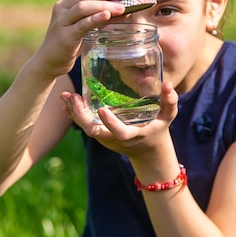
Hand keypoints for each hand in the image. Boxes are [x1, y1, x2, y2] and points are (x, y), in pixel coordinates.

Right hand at [31, 0, 134, 77]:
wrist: (49, 61)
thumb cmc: (70, 41)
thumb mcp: (85, 25)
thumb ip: (100, 16)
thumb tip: (125, 9)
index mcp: (68, 1)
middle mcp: (62, 7)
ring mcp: (62, 21)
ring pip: (83, 6)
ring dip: (105, 5)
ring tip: (123, 8)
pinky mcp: (64, 36)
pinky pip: (81, 25)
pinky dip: (95, 19)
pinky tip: (107, 16)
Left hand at [61, 82, 178, 158]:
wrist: (148, 152)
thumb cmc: (158, 130)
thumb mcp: (168, 117)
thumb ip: (170, 101)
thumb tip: (168, 84)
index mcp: (132, 135)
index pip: (119, 132)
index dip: (109, 123)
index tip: (101, 109)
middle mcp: (115, 139)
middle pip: (94, 131)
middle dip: (81, 116)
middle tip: (74, 98)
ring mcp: (105, 138)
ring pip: (85, 128)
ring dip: (74, 113)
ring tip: (65, 96)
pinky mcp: (100, 135)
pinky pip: (84, 125)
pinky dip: (74, 115)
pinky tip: (66, 102)